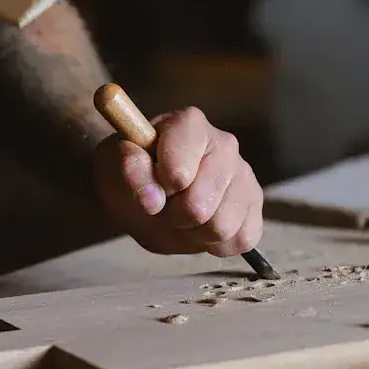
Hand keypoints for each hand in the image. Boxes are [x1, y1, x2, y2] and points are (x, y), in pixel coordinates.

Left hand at [92, 107, 263, 256]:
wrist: (148, 188)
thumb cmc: (133, 171)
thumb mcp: (114, 165)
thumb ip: (129, 169)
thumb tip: (153, 199)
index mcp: (188, 124)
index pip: (177, 171)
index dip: (159, 188)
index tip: (151, 185)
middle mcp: (224, 144)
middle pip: (199, 206)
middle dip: (175, 216)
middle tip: (165, 206)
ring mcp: (244, 174)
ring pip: (223, 226)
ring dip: (195, 232)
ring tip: (183, 216)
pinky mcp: (254, 203)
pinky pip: (242, 238)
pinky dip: (216, 243)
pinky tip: (202, 227)